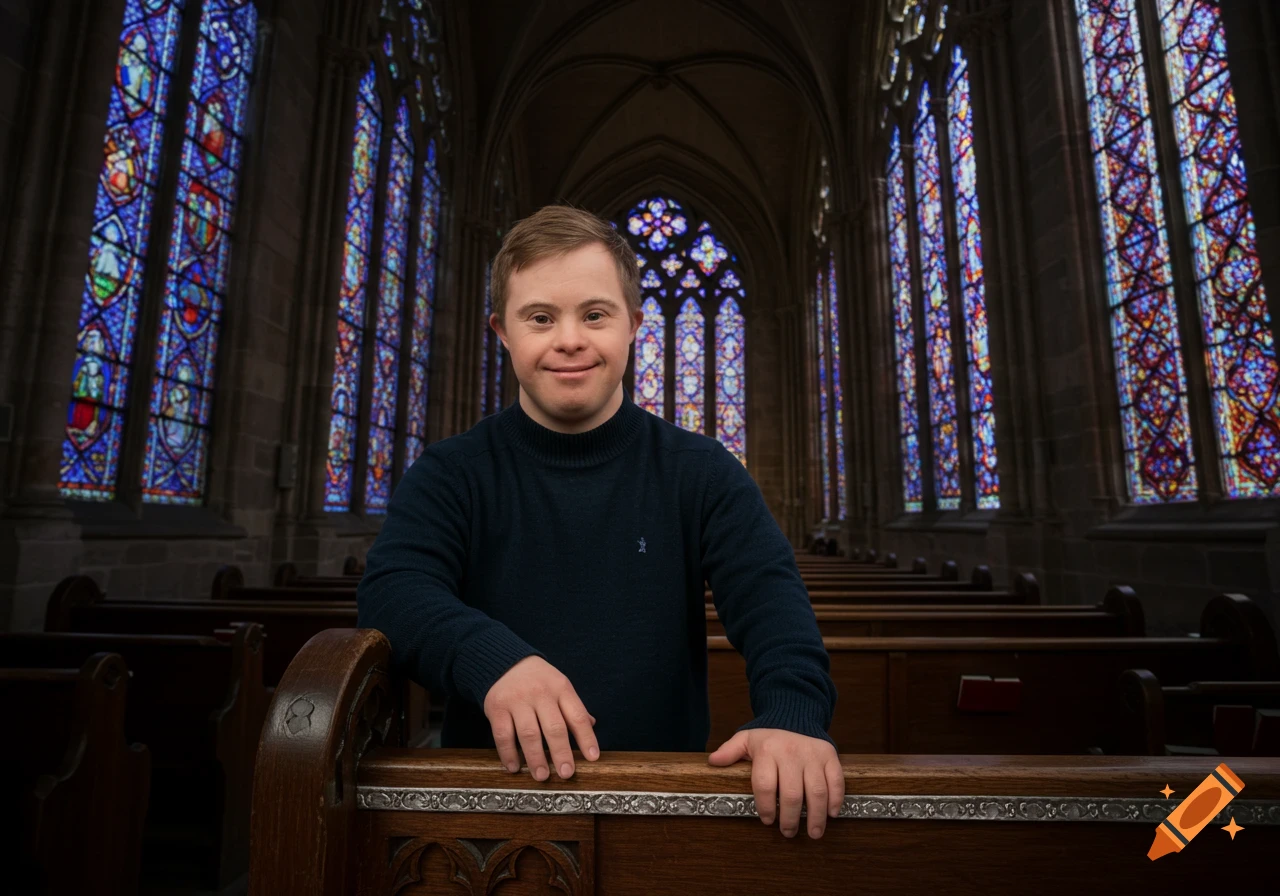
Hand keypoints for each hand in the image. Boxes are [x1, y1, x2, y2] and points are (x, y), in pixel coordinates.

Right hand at [482, 655, 599, 781]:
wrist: (504, 662)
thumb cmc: (538, 680)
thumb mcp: (559, 686)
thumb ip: (573, 707)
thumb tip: (592, 725)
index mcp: (561, 688)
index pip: (578, 715)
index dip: (586, 738)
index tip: (592, 758)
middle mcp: (540, 693)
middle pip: (554, 727)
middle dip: (561, 753)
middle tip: (566, 774)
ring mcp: (517, 700)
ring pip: (529, 733)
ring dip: (535, 758)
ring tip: (541, 776)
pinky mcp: (497, 708)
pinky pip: (503, 734)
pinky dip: (508, 754)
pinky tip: (514, 767)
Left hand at [708, 728, 843, 838]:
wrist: (795, 714)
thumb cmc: (768, 735)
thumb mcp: (746, 738)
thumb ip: (730, 751)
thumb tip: (713, 761)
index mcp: (767, 751)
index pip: (764, 785)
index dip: (766, 807)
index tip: (768, 820)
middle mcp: (791, 753)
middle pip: (791, 794)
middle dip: (790, 819)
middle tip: (788, 832)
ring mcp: (812, 755)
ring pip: (816, 791)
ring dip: (816, 816)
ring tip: (813, 833)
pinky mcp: (829, 756)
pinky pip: (836, 781)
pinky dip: (836, 800)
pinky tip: (832, 814)